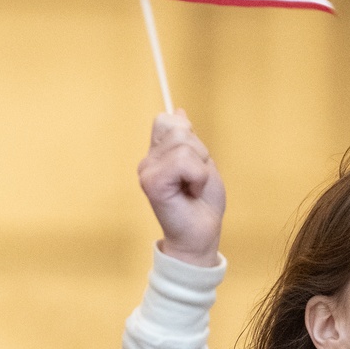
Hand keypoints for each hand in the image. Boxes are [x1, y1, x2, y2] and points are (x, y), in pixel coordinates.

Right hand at [137, 110, 225, 265]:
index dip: (187, 134)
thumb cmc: (202, 205)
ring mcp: (147, 171)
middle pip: (179, 130)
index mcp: (157, 154)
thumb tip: (178, 112)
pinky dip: (198, 176)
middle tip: (196, 180)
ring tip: (194, 187)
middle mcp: (148, 161)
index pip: (166, 121)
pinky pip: (184, 161)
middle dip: (200, 154)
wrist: (200, 236)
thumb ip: (188, 139)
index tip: (194, 162)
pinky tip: (192, 191)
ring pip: (183, 145)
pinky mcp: (152, 182)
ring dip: (200, 167)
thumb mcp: (201, 163)